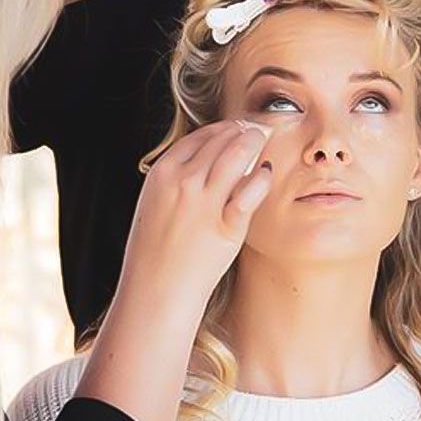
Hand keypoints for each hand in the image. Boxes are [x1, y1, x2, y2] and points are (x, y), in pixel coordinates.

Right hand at [77, 120, 272, 420]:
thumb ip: (177, 181)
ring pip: (238, 154)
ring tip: (265, 141)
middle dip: (244, 131)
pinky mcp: (226, 225)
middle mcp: (183, 182)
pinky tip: (265, 173)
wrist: (156, 290)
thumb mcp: (156, 204)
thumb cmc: (156, 251)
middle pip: (222, 140)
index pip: (199, 136)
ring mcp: (205, 203)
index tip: (236, 129)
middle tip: (258, 131)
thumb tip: (205, 161)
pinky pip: (250, 189)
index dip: (223, 129)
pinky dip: (261, 176)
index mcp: (162, 175)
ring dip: (255, 142)